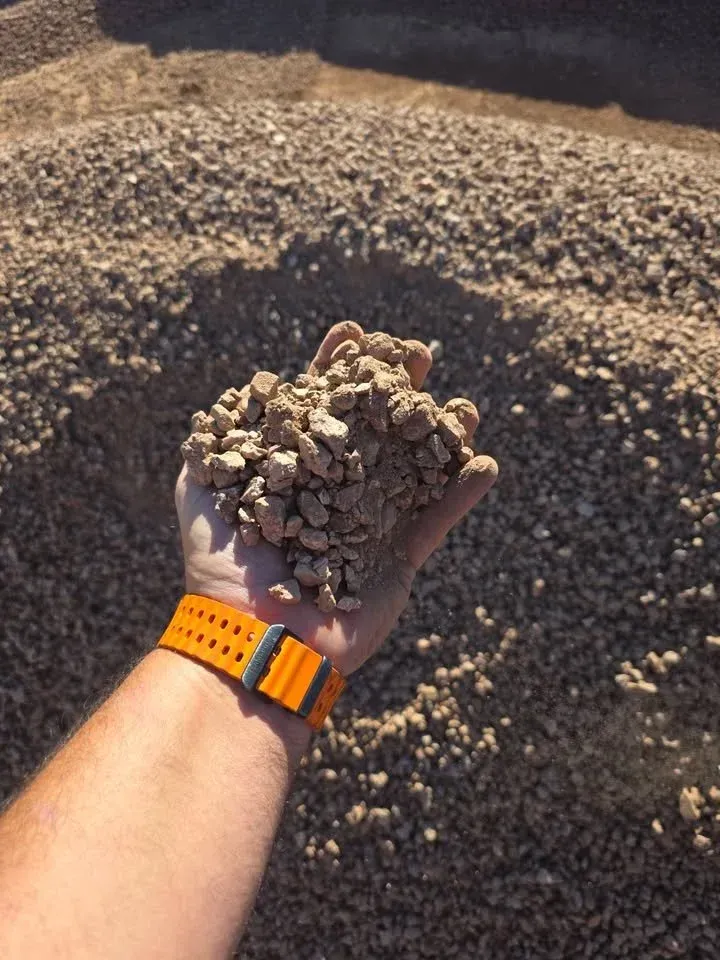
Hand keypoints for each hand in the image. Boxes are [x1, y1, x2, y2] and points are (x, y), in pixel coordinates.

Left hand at [175, 323, 497, 675]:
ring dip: (442, 433)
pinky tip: (484, 462)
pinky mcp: (402, 557)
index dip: (337, 367)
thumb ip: (216, 440)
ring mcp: (374, 521)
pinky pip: (440, 519)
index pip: (321, 404)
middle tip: (415, 353)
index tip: (353, 334)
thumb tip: (242, 392)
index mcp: (296, 466)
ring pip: (418, 466)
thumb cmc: (223, 562)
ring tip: (461, 406)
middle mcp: (338, 486)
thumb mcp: (201, 489)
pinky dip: (464, 492)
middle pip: (376, 424)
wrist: (253, 635)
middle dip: (396, 386)